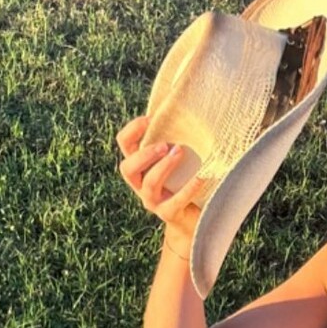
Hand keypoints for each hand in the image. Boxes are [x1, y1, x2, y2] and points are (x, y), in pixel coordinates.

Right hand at [115, 114, 202, 254]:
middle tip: (164, 144)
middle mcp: (140, 184)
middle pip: (127, 168)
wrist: (191, 222)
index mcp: (139, 166)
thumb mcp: (176, 160)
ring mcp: (152, 201)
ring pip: (148, 184)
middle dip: (144, 154)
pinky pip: (175, 202)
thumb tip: (188, 106)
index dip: (132, 131)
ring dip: (163, 167)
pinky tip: (202, 177)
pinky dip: (189, 188)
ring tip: (179, 152)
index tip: (150, 119)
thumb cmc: (184, 182)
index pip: (124, 145)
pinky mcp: (168, 214)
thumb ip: (173, 141)